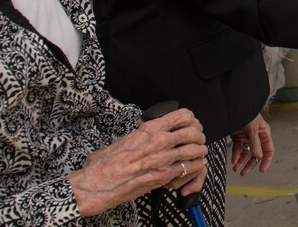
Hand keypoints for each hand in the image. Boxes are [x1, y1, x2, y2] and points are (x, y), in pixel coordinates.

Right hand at [68, 108, 206, 216]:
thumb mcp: (124, 138)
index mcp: (149, 128)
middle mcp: (159, 141)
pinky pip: (190, 167)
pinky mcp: (164, 176)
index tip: (192, 123)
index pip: (182, 115)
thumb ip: (140, 133)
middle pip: (193, 131)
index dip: (191, 119)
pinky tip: (192, 167)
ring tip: (199, 152)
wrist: (98, 183)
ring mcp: (163, 158)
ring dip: (199, 151)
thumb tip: (146, 130)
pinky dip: (194, 167)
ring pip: (195, 149)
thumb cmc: (106, 164)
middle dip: (199, 135)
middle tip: (198, 139)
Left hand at [231, 113, 273, 175]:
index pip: (268, 150)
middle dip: (249, 164)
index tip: (261, 169)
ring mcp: (247, 138)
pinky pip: (238, 149)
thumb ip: (255, 143)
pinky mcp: (238, 137)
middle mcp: (257, 137)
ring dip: (241, 162)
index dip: (266, 160)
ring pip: (246, 153)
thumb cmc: (246, 113)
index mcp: (264, 134)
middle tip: (244, 173)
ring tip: (236, 169)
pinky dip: (236, 155)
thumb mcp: (252, 128)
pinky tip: (233, 160)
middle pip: (256, 155)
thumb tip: (259, 157)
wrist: (233, 107)